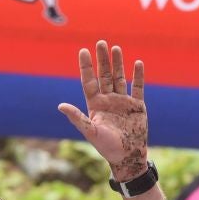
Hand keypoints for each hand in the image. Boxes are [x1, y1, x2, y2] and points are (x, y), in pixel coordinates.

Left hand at [58, 41, 147, 181]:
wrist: (127, 156)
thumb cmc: (107, 147)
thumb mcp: (90, 131)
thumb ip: (77, 118)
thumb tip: (60, 106)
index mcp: (95, 106)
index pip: (89, 82)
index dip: (86, 67)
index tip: (83, 50)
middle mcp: (108, 101)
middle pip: (104, 75)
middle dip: (102, 60)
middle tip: (100, 43)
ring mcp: (123, 101)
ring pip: (119, 77)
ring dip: (117, 63)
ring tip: (115, 48)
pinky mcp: (137, 105)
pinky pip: (138, 87)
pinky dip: (138, 75)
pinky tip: (137, 63)